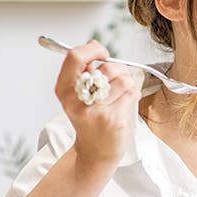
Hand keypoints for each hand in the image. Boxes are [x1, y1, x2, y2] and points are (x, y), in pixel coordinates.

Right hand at [54, 40, 140, 169]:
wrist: (95, 151)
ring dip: (127, 83)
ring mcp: (95, 111)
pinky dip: (133, 95)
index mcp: (64, 89)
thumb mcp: (78, 94)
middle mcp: (76, 100)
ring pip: (123, 80)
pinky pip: (132, 93)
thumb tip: (94, 44)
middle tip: (115, 80)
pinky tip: (124, 104)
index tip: (102, 53)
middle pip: (106, 68)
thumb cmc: (90, 119)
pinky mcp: (112, 119)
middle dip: (118, 70)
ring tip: (120, 95)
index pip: (75, 57)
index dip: (93, 49)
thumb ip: (84, 70)